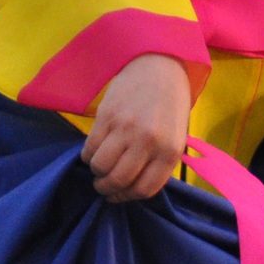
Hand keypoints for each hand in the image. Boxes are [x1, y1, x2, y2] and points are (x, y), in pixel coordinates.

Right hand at [83, 54, 193, 202]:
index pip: (145, 189)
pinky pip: (90, 147)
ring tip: (98, 168)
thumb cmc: (170, 105)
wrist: (159, 67)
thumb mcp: (176, 137)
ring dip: (96, 173)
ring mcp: (126, 128)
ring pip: (101, 166)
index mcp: (169, 150)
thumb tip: (132, 187)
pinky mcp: (107, 116)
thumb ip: (158, 162)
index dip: (127, 197)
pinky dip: (88, 155)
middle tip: (103, 186)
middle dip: (108, 189)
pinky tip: (94, 152)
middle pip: (120, 180)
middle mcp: (148, 142)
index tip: (118, 195)